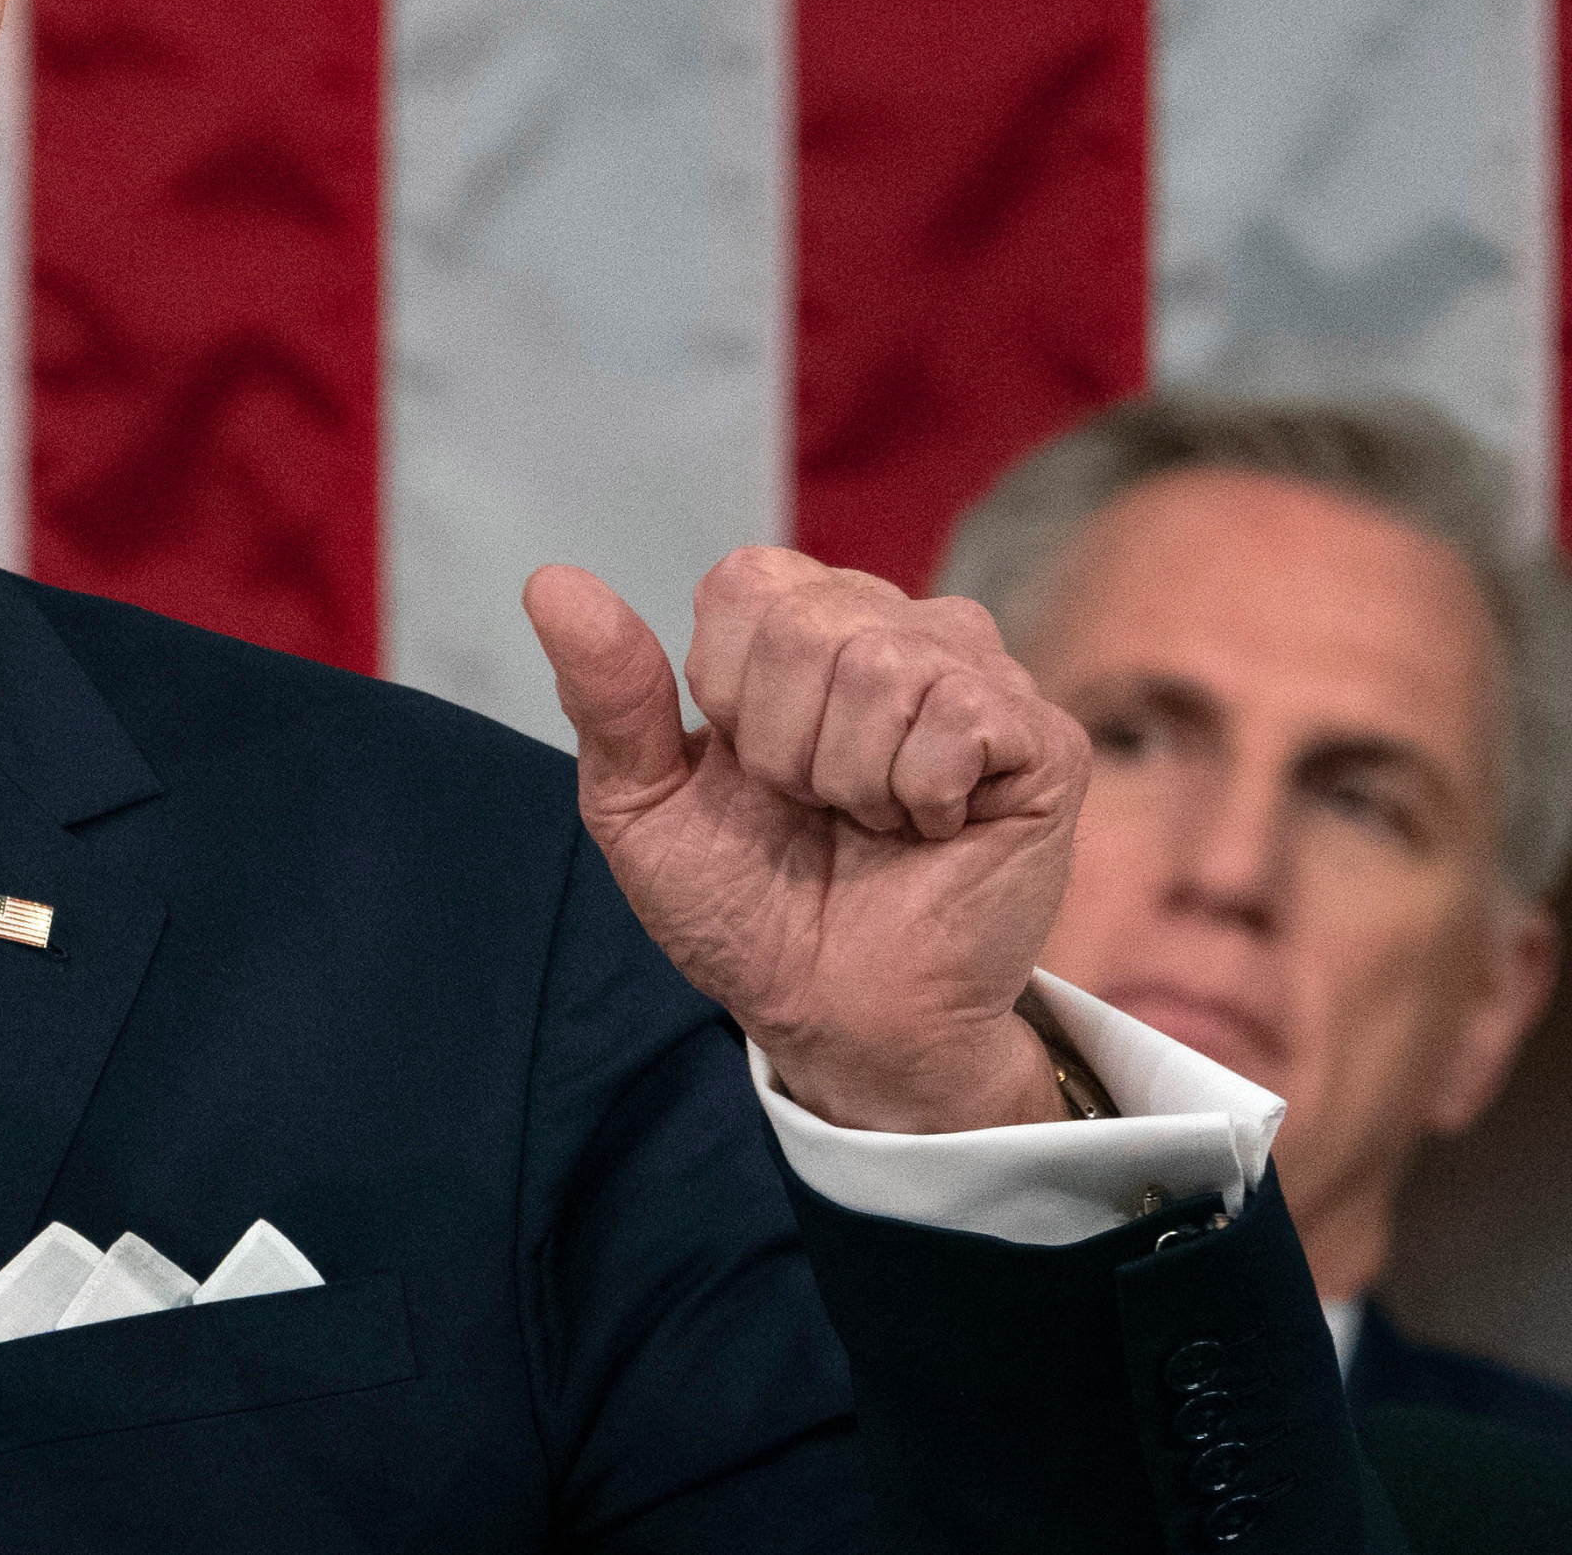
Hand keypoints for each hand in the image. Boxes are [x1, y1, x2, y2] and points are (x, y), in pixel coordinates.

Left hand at [522, 550, 1082, 1134]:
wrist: (834, 1012)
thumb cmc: (745, 905)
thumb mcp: (642, 804)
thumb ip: (607, 693)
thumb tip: (550, 582)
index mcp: (801, 619)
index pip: (745, 583)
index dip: (723, 690)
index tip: (744, 768)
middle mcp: (898, 625)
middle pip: (807, 626)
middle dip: (782, 746)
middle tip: (812, 809)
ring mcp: (981, 676)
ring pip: (882, 669)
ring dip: (849, 780)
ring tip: (869, 822)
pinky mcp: (1045, 741)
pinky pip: (959, 722)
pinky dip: (919, 798)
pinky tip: (932, 829)